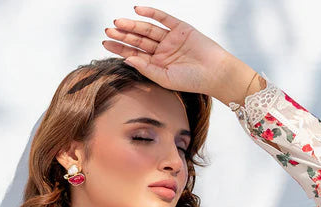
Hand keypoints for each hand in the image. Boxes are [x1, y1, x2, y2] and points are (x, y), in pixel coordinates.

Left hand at [102, 6, 233, 96]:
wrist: (215, 73)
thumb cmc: (191, 81)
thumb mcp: (165, 79)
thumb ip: (146, 69)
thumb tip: (127, 60)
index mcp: (156, 65)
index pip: (134, 54)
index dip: (119, 49)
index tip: (105, 44)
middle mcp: (161, 51)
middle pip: (138, 41)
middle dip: (122, 36)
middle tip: (108, 31)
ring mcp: (170, 38)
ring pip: (147, 29)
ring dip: (132, 25)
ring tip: (117, 23)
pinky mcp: (180, 28)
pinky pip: (163, 18)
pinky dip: (150, 13)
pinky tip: (137, 10)